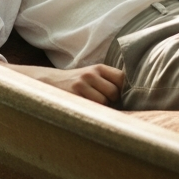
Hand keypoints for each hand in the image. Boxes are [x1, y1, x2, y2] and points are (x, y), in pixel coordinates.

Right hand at [4, 62, 124, 104]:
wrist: (47, 82)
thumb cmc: (75, 83)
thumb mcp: (91, 76)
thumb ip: (107, 81)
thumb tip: (130, 96)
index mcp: (98, 68)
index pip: (122, 78)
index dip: (123, 89)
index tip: (118, 96)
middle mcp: (91, 73)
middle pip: (115, 92)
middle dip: (112, 101)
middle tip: (102, 103)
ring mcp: (81, 84)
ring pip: (104, 101)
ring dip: (101, 107)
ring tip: (91, 105)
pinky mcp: (74, 95)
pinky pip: (92, 107)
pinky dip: (92, 111)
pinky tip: (85, 108)